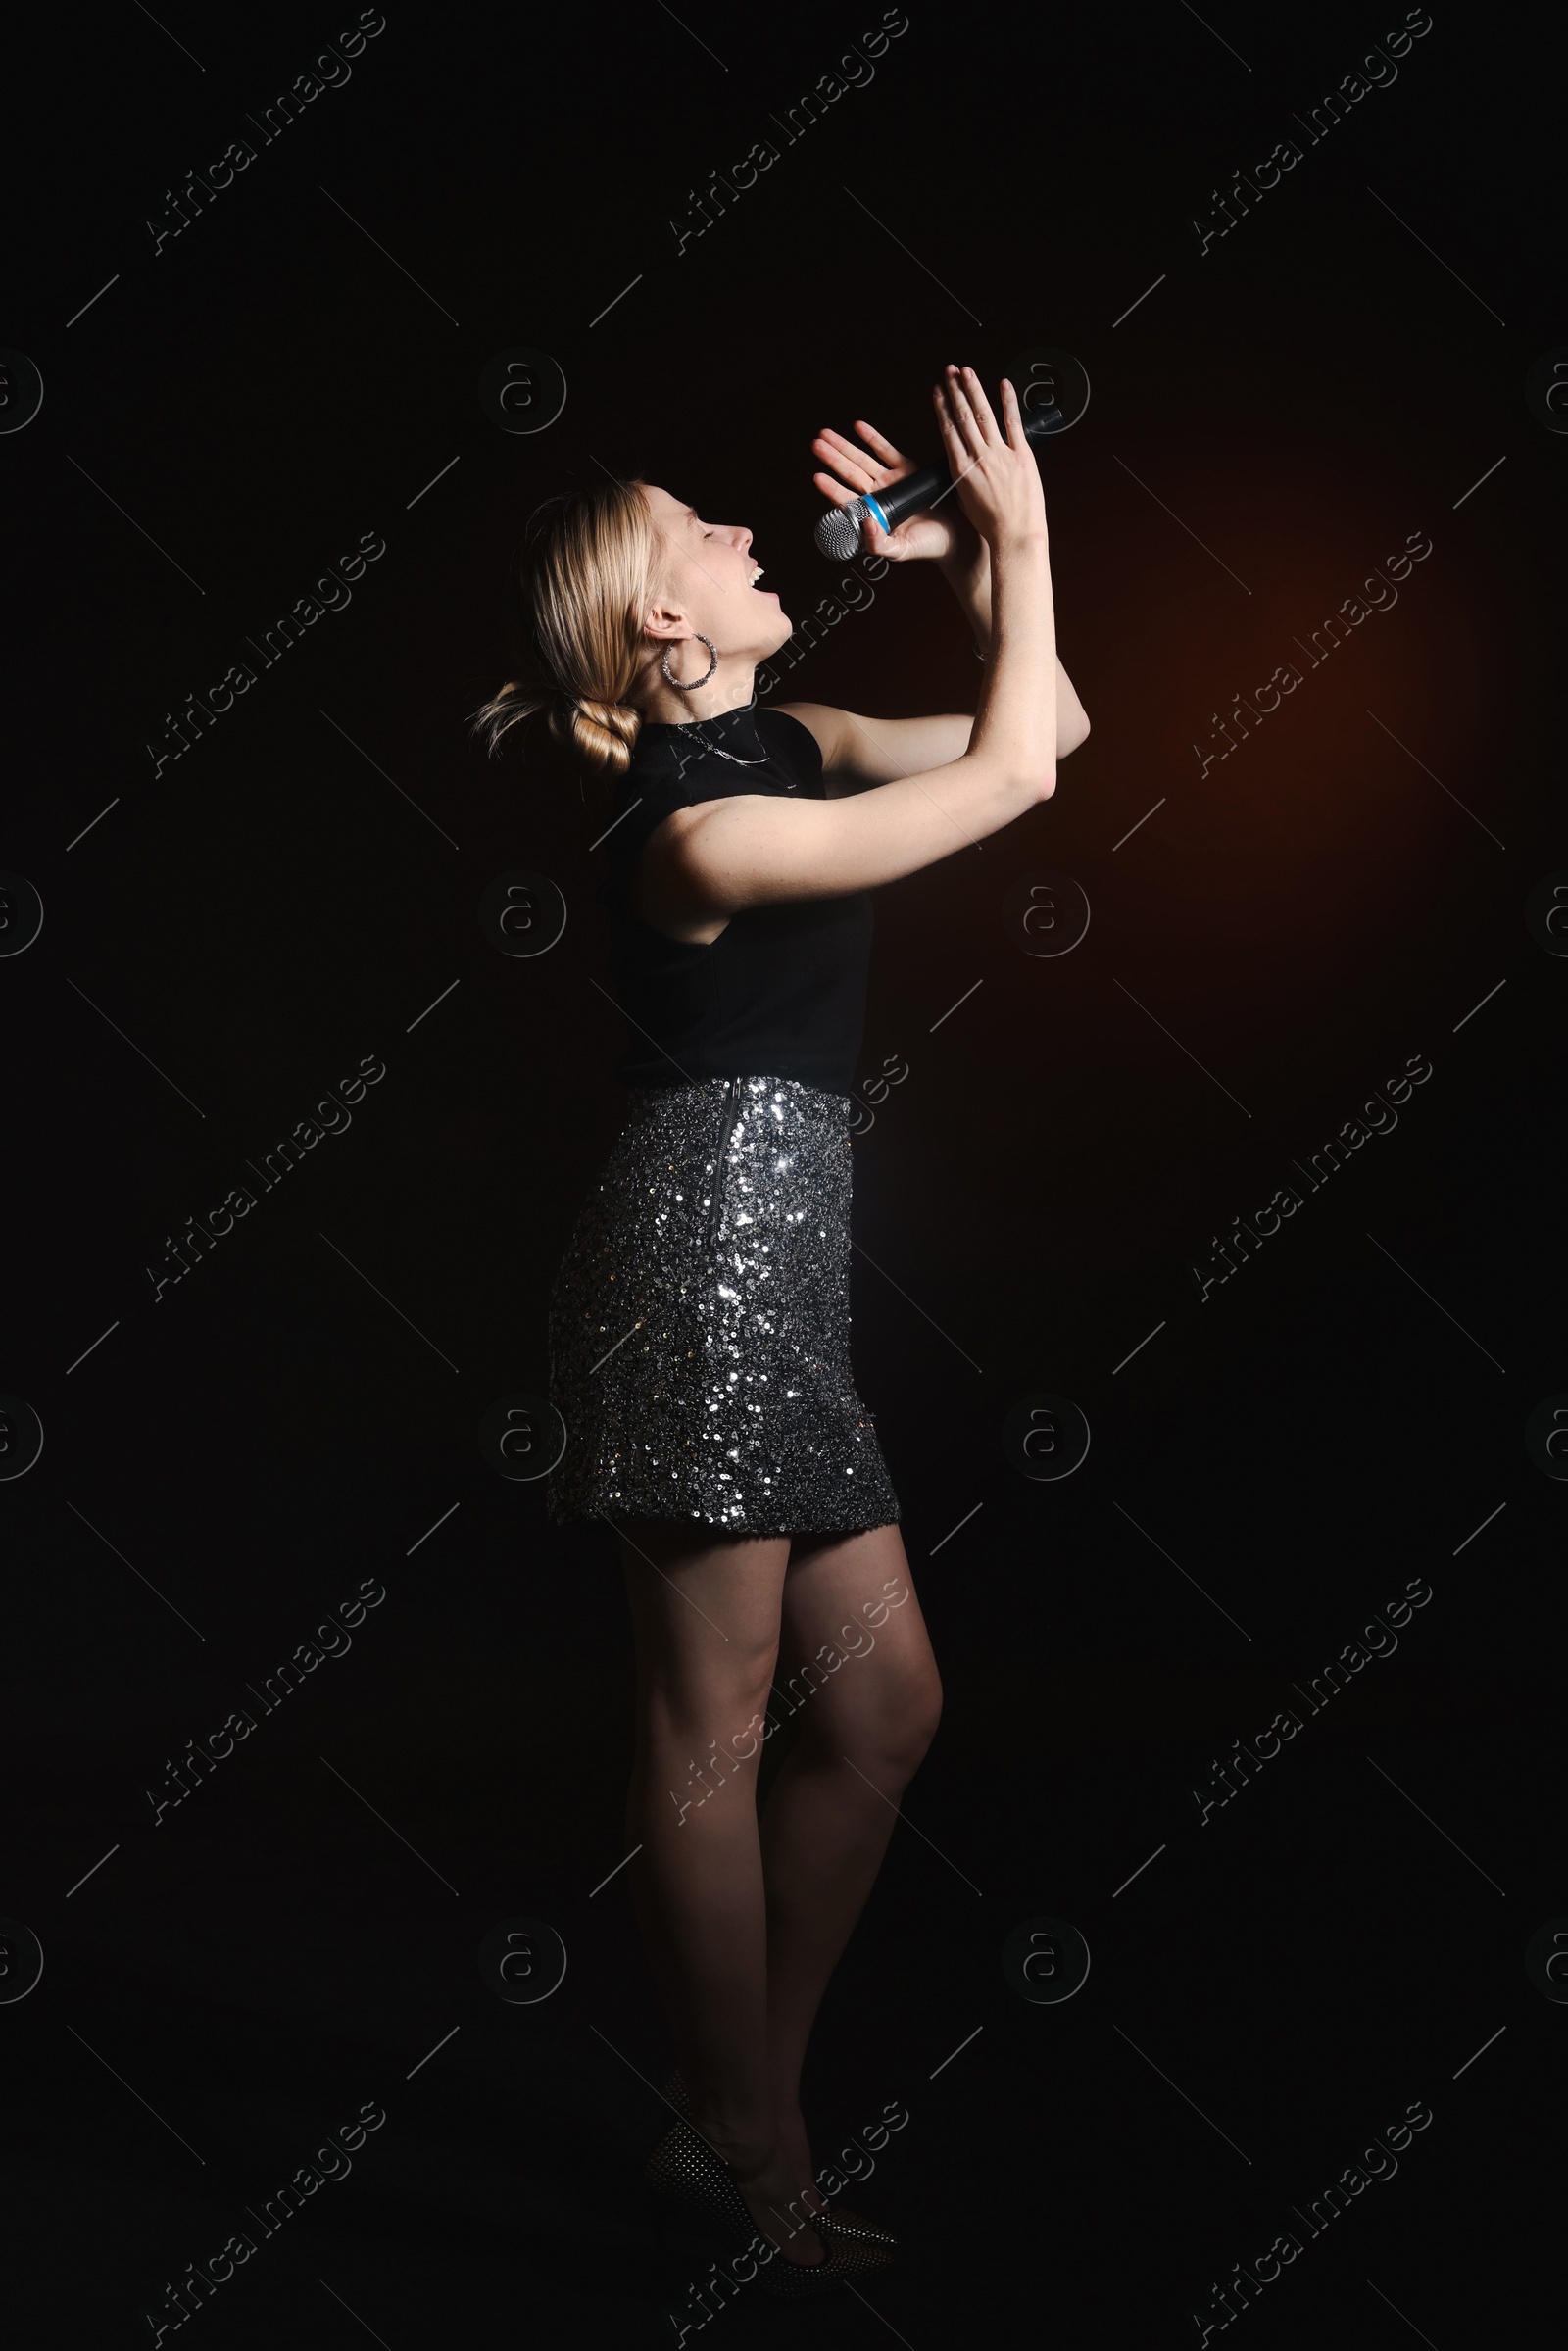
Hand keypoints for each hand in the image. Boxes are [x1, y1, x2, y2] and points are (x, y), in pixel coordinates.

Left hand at [810, 415, 980, 566]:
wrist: (955, 534)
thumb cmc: (926, 546)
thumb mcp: (900, 550)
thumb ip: (879, 544)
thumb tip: (865, 525)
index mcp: (871, 515)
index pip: (846, 500)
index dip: (832, 488)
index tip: (818, 477)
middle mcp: (877, 496)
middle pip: (850, 474)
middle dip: (833, 458)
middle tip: (816, 444)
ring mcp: (890, 481)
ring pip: (863, 460)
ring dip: (845, 446)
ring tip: (826, 434)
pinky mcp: (907, 469)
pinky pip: (886, 451)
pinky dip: (872, 438)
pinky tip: (858, 427)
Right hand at [931, 366, 1046, 554]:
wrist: (1015, 536)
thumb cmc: (991, 524)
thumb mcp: (967, 500)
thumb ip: (963, 475)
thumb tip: (961, 460)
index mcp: (961, 470)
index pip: (948, 430)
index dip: (942, 407)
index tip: (938, 390)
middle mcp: (978, 458)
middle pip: (963, 417)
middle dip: (955, 390)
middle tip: (949, 370)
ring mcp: (1001, 455)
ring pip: (984, 415)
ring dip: (974, 390)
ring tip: (967, 371)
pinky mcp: (1022, 456)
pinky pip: (1013, 423)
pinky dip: (1008, 401)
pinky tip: (1003, 384)